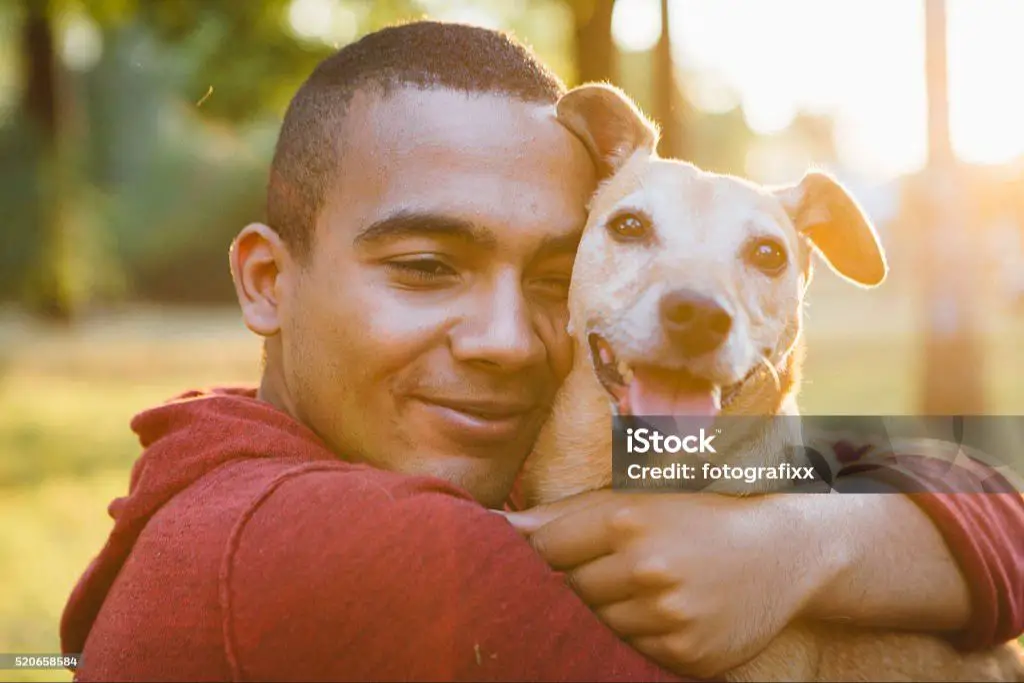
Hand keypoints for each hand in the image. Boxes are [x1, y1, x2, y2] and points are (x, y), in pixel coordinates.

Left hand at [501, 489, 845, 678]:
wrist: (787, 549)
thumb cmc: (701, 511)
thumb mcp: (640, 494)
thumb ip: (567, 513)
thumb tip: (500, 526)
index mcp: (630, 519)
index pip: (546, 549)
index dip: (540, 552)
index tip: (542, 551)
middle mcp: (648, 569)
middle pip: (567, 590)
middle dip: (575, 580)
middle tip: (611, 564)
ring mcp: (668, 617)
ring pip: (595, 625)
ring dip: (605, 609)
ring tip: (642, 584)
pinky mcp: (686, 654)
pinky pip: (631, 650)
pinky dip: (637, 633)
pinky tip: (663, 609)